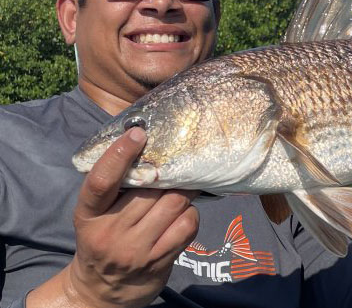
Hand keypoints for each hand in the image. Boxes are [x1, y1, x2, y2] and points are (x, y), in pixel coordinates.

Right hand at [59, 128, 197, 307]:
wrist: (101, 291)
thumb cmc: (103, 238)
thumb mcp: (96, 215)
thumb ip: (115, 187)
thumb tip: (145, 145)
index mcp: (88, 215)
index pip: (101, 181)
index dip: (119, 154)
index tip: (137, 133)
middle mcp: (110, 232)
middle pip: (149, 190)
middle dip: (167, 174)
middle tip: (177, 162)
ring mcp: (135, 250)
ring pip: (174, 204)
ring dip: (184, 191)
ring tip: (183, 187)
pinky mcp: (158, 262)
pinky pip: (187, 225)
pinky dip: (191, 214)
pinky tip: (183, 214)